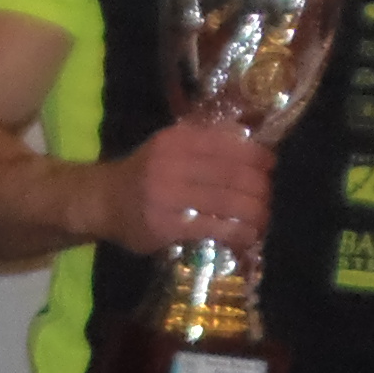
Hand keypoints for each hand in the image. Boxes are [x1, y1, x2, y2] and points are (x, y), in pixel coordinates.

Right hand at [106, 118, 274, 252]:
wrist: (102, 201)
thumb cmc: (143, 173)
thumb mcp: (168, 145)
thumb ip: (204, 140)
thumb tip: (248, 137)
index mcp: (177, 140)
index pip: (227, 145)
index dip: (255, 156)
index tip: (271, 166)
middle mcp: (172, 164)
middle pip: (232, 175)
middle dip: (259, 188)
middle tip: (268, 197)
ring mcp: (168, 196)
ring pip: (227, 202)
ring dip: (254, 212)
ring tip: (263, 219)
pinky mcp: (167, 225)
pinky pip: (213, 227)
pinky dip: (237, 232)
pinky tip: (248, 236)